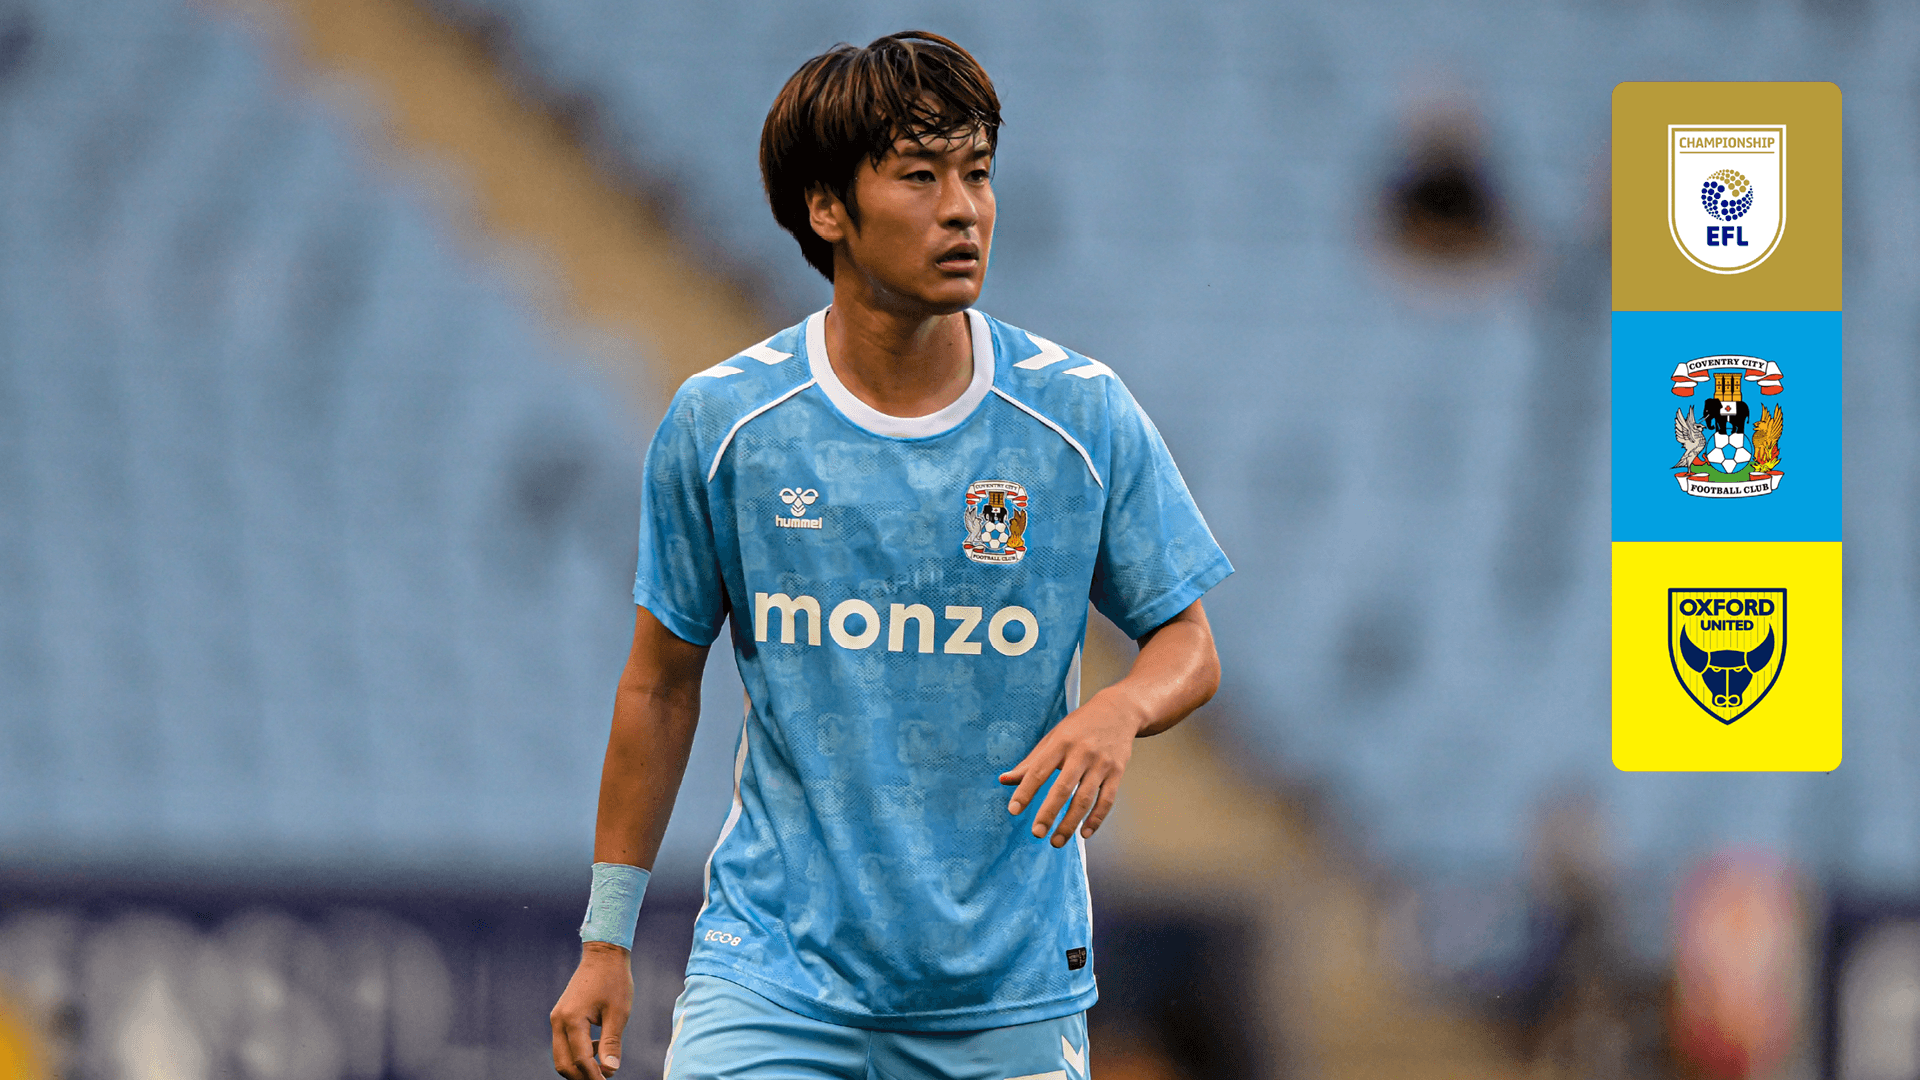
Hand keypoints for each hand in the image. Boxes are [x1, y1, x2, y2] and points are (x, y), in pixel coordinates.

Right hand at [551, 942, 632, 1079]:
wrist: (603, 955)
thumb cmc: (614, 981)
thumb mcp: (619, 1013)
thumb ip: (612, 1043)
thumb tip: (610, 1070)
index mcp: (572, 1020)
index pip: (581, 1059)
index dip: (594, 1076)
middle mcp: (559, 1021)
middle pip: (564, 1064)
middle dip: (582, 1077)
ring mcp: (557, 1019)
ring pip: (561, 1056)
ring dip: (579, 1067)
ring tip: (603, 1065)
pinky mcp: (560, 1017)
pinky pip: (564, 1044)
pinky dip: (577, 1053)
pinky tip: (598, 1047)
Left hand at [998, 689, 1143, 847]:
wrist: (1119, 711)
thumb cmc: (1080, 726)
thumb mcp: (1053, 738)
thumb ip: (1030, 762)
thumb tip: (1004, 780)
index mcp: (1061, 743)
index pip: (1039, 770)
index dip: (1025, 791)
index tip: (1014, 810)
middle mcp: (1082, 753)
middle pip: (1063, 788)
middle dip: (1048, 813)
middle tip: (1036, 833)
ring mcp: (1101, 764)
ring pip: (1085, 799)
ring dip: (1070, 823)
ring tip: (1057, 841)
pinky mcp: (1117, 772)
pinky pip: (1107, 800)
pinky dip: (1096, 819)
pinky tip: (1085, 833)